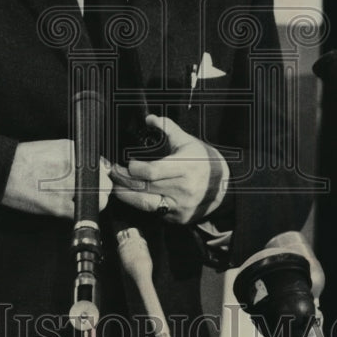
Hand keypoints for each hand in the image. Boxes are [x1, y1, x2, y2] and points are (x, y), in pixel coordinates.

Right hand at [1, 139, 112, 218]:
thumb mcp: (56, 146)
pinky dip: (80, 211)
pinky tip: (69, 205)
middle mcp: (72, 168)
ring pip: (98, 200)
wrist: (5, 172)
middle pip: (104, 184)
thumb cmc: (26, 159)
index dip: (101, 175)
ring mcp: (67, 187)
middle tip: (88, 190)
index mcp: (73, 151)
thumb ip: (80, 155)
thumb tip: (101, 166)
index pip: (102, 167)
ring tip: (78, 197)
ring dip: (93, 201)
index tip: (96, 178)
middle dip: (101, 188)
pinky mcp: (59, 206)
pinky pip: (82, 212)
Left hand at [109, 114, 228, 224]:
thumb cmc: (203, 161)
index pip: (153, 172)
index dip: (135, 169)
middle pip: (145, 187)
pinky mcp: (178, 218)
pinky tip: (132, 196)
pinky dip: (140, 205)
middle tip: (113, 172)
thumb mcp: (187, 141)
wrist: (224, 186)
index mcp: (186, 167)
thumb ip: (168, 128)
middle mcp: (184, 189)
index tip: (127, 163)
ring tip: (116, 186)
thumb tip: (150, 118)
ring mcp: (181, 206)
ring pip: (145, 204)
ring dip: (126, 195)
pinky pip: (154, 213)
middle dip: (124, 180)